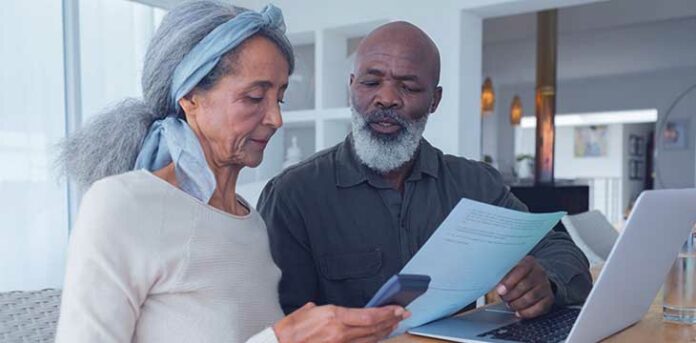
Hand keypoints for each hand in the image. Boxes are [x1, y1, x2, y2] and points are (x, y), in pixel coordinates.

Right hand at [273, 302, 409, 342]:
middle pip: (374, 328)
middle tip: (403, 315)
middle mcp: (340, 331)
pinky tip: (377, 338)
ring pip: (369, 339)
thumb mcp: (305, 311)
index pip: (369, 316)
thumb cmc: (288, 331)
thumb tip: (318, 308)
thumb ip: (318, 309)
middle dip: (391, 321)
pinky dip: (371, 341)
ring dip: (384, 332)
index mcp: (334, 316)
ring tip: (395, 325)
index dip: (387, 313)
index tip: (397, 309)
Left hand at [496, 256, 554, 318]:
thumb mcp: (511, 268)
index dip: (509, 282)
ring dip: (517, 304)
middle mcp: (540, 273)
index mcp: (529, 262)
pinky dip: (527, 312)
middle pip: (525, 285)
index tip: (500, 290)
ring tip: (510, 304)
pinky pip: (539, 308)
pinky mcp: (549, 298)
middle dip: (511, 295)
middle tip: (504, 298)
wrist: (537, 278)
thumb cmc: (519, 274)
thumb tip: (491, 282)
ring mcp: (546, 286)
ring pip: (531, 297)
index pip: (520, 270)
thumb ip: (503, 274)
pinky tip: (519, 312)